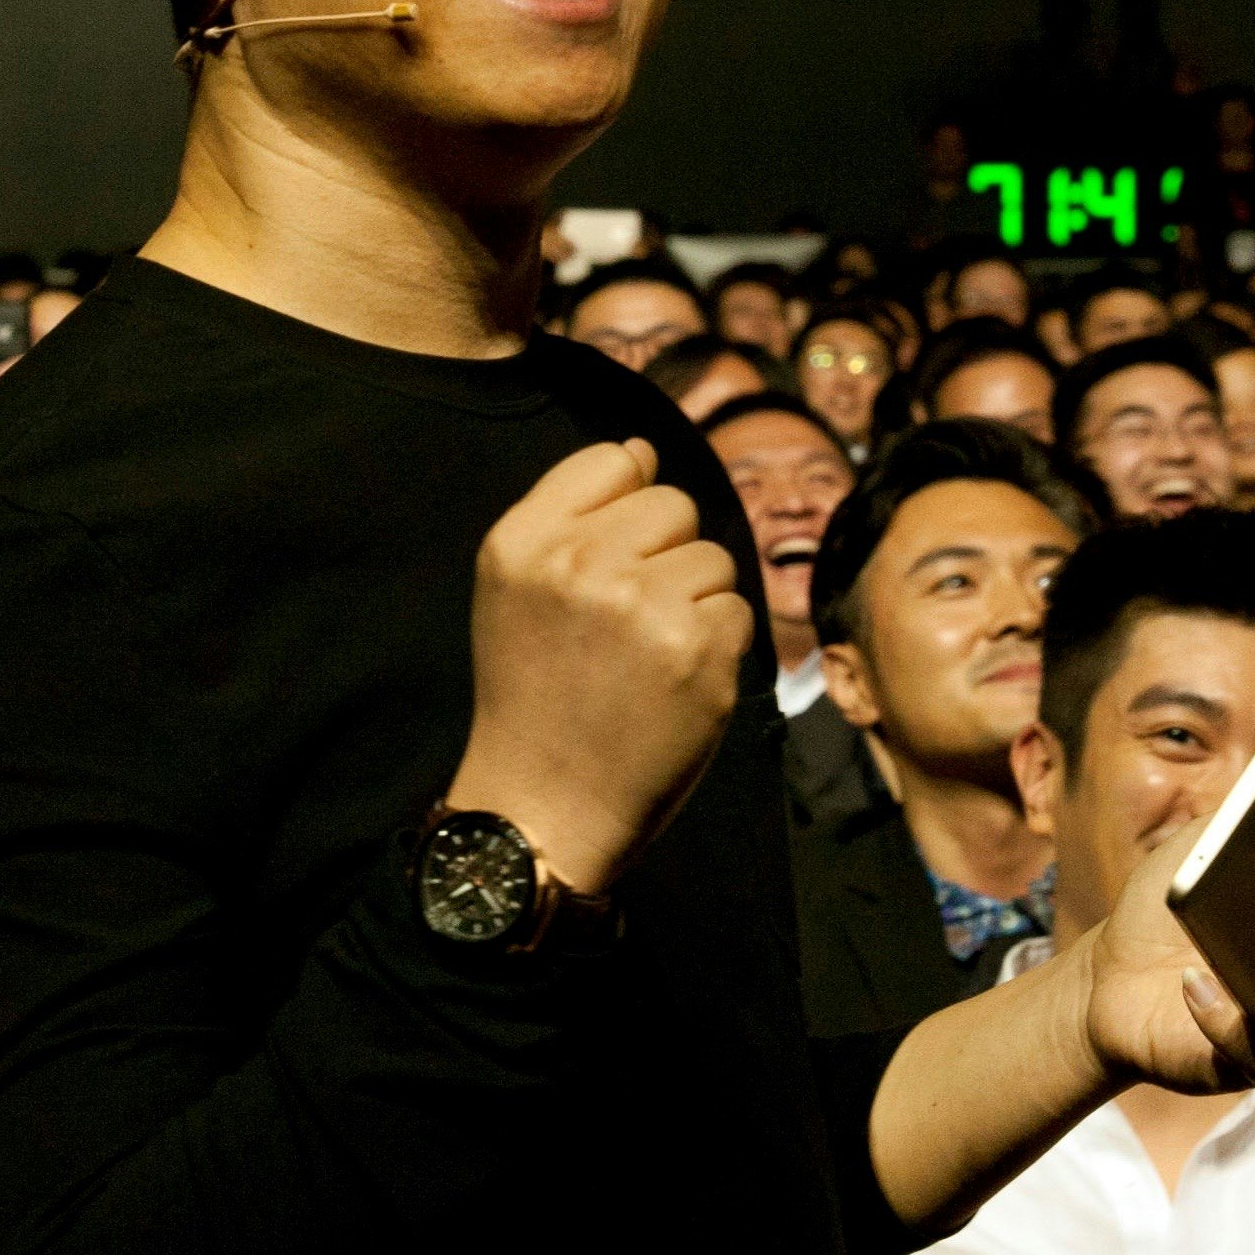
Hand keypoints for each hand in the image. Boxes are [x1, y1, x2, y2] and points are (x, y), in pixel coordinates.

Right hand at [446, 440, 748, 904]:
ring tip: (647, 658)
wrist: (542, 805)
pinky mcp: (697, 648)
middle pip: (674, 504)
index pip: (614, 460)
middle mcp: (578, 562)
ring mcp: (641, 603)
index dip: (626, 509)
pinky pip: (737, 609)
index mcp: (522, 540)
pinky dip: (717, 648)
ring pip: (713, 558)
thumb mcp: (517, 589)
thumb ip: (572, 512)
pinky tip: (674, 685)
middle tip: (626, 624)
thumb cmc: (535, 694)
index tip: (609, 563)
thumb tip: (643, 449)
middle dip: (666, 556)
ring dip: (696, 604)